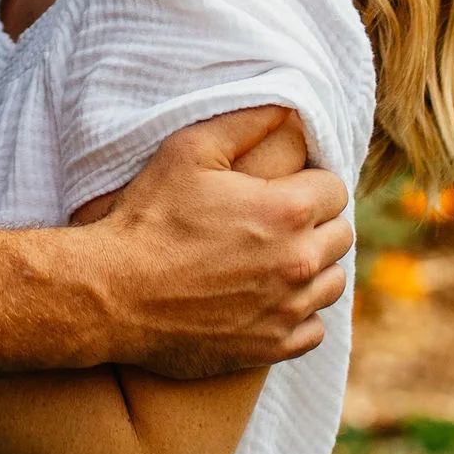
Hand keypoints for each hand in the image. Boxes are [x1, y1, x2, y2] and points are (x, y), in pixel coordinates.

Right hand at [76, 103, 351, 379]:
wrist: (112, 295)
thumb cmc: (149, 218)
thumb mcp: (189, 151)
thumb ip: (246, 123)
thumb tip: (288, 107)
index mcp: (287, 211)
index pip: (336, 190)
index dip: (310, 185)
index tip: (284, 190)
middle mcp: (298, 262)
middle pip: (341, 236)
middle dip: (316, 225)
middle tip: (276, 224)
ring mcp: (287, 309)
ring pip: (332, 282)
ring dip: (312, 269)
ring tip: (275, 260)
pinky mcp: (271, 346)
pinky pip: (314, 329)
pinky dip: (298, 315)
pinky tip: (269, 300)